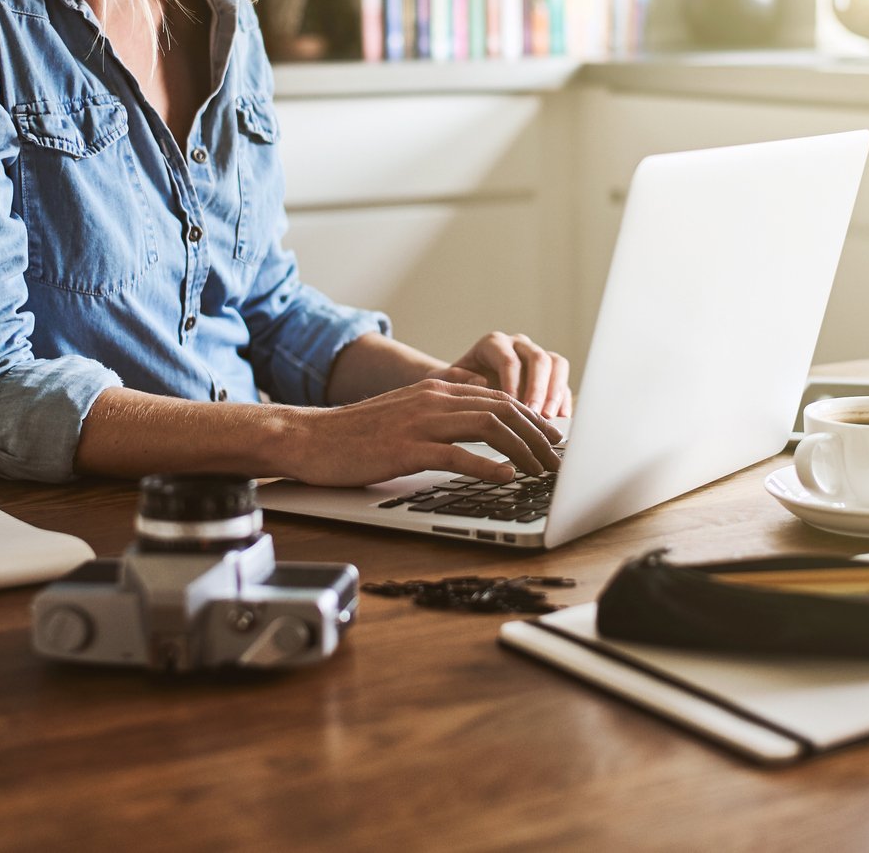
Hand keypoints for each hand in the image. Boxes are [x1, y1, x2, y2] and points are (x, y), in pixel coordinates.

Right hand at [282, 378, 563, 486]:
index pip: (498, 397)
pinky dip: (486, 466)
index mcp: (437, 390)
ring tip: (542, 471)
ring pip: (488, 427)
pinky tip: (505, 478)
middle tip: (559, 458)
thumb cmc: (355, 433)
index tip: (552, 438)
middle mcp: (434, 399)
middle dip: (537, 435)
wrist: (309, 437)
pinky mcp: (406, 448)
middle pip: (503, 409)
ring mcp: (420, 422)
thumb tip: (477, 412)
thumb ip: (441, 409)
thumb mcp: (405, 412)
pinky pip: (456, 455)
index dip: (531, 418)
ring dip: (522, 450)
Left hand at [435, 331, 572, 419]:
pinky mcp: (548, 375)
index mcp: (493, 344)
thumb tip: (479, 381)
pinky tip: (560, 421)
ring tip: (550, 418)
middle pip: (538, 358)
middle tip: (535, 414)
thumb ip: (451, 378)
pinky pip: (563, 383)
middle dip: (539, 388)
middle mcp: (518, 346)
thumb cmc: (453, 384)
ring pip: (556, 365)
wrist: (463, 387)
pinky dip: (563, 401)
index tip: (512, 406)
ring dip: (555, 392)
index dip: (513, 383)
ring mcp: (535, 358)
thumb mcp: (444, 380)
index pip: (508, 359)